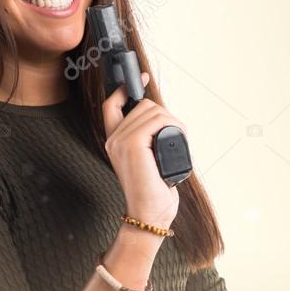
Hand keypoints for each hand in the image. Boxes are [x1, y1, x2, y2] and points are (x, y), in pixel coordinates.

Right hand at [101, 72, 182, 227]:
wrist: (149, 213)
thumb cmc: (152, 190)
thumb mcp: (149, 159)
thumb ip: (149, 139)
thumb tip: (165, 119)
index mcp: (113, 141)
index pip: (111, 105)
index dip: (124, 88)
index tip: (142, 77)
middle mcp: (112, 139)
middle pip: (142, 105)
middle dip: (165, 115)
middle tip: (176, 135)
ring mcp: (120, 141)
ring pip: (152, 111)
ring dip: (172, 122)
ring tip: (178, 142)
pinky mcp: (132, 144)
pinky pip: (157, 120)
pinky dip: (173, 126)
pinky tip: (177, 139)